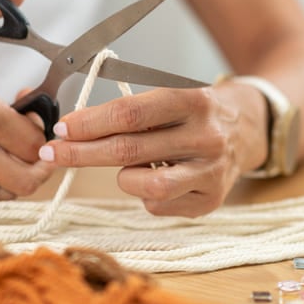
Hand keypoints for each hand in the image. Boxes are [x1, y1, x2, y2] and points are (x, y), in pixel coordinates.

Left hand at [38, 82, 267, 215]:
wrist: (250, 129)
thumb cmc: (196, 113)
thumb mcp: (173, 97)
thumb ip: (133, 113)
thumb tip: (74, 131)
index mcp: (194, 101)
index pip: (132, 112)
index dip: (91, 122)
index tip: (63, 128)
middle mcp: (206, 137)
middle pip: (129, 150)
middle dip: (82, 153)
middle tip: (53, 153)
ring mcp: (211, 173)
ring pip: (143, 185)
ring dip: (123, 177)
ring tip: (132, 167)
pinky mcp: (210, 200)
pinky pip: (157, 205)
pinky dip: (145, 194)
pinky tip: (159, 178)